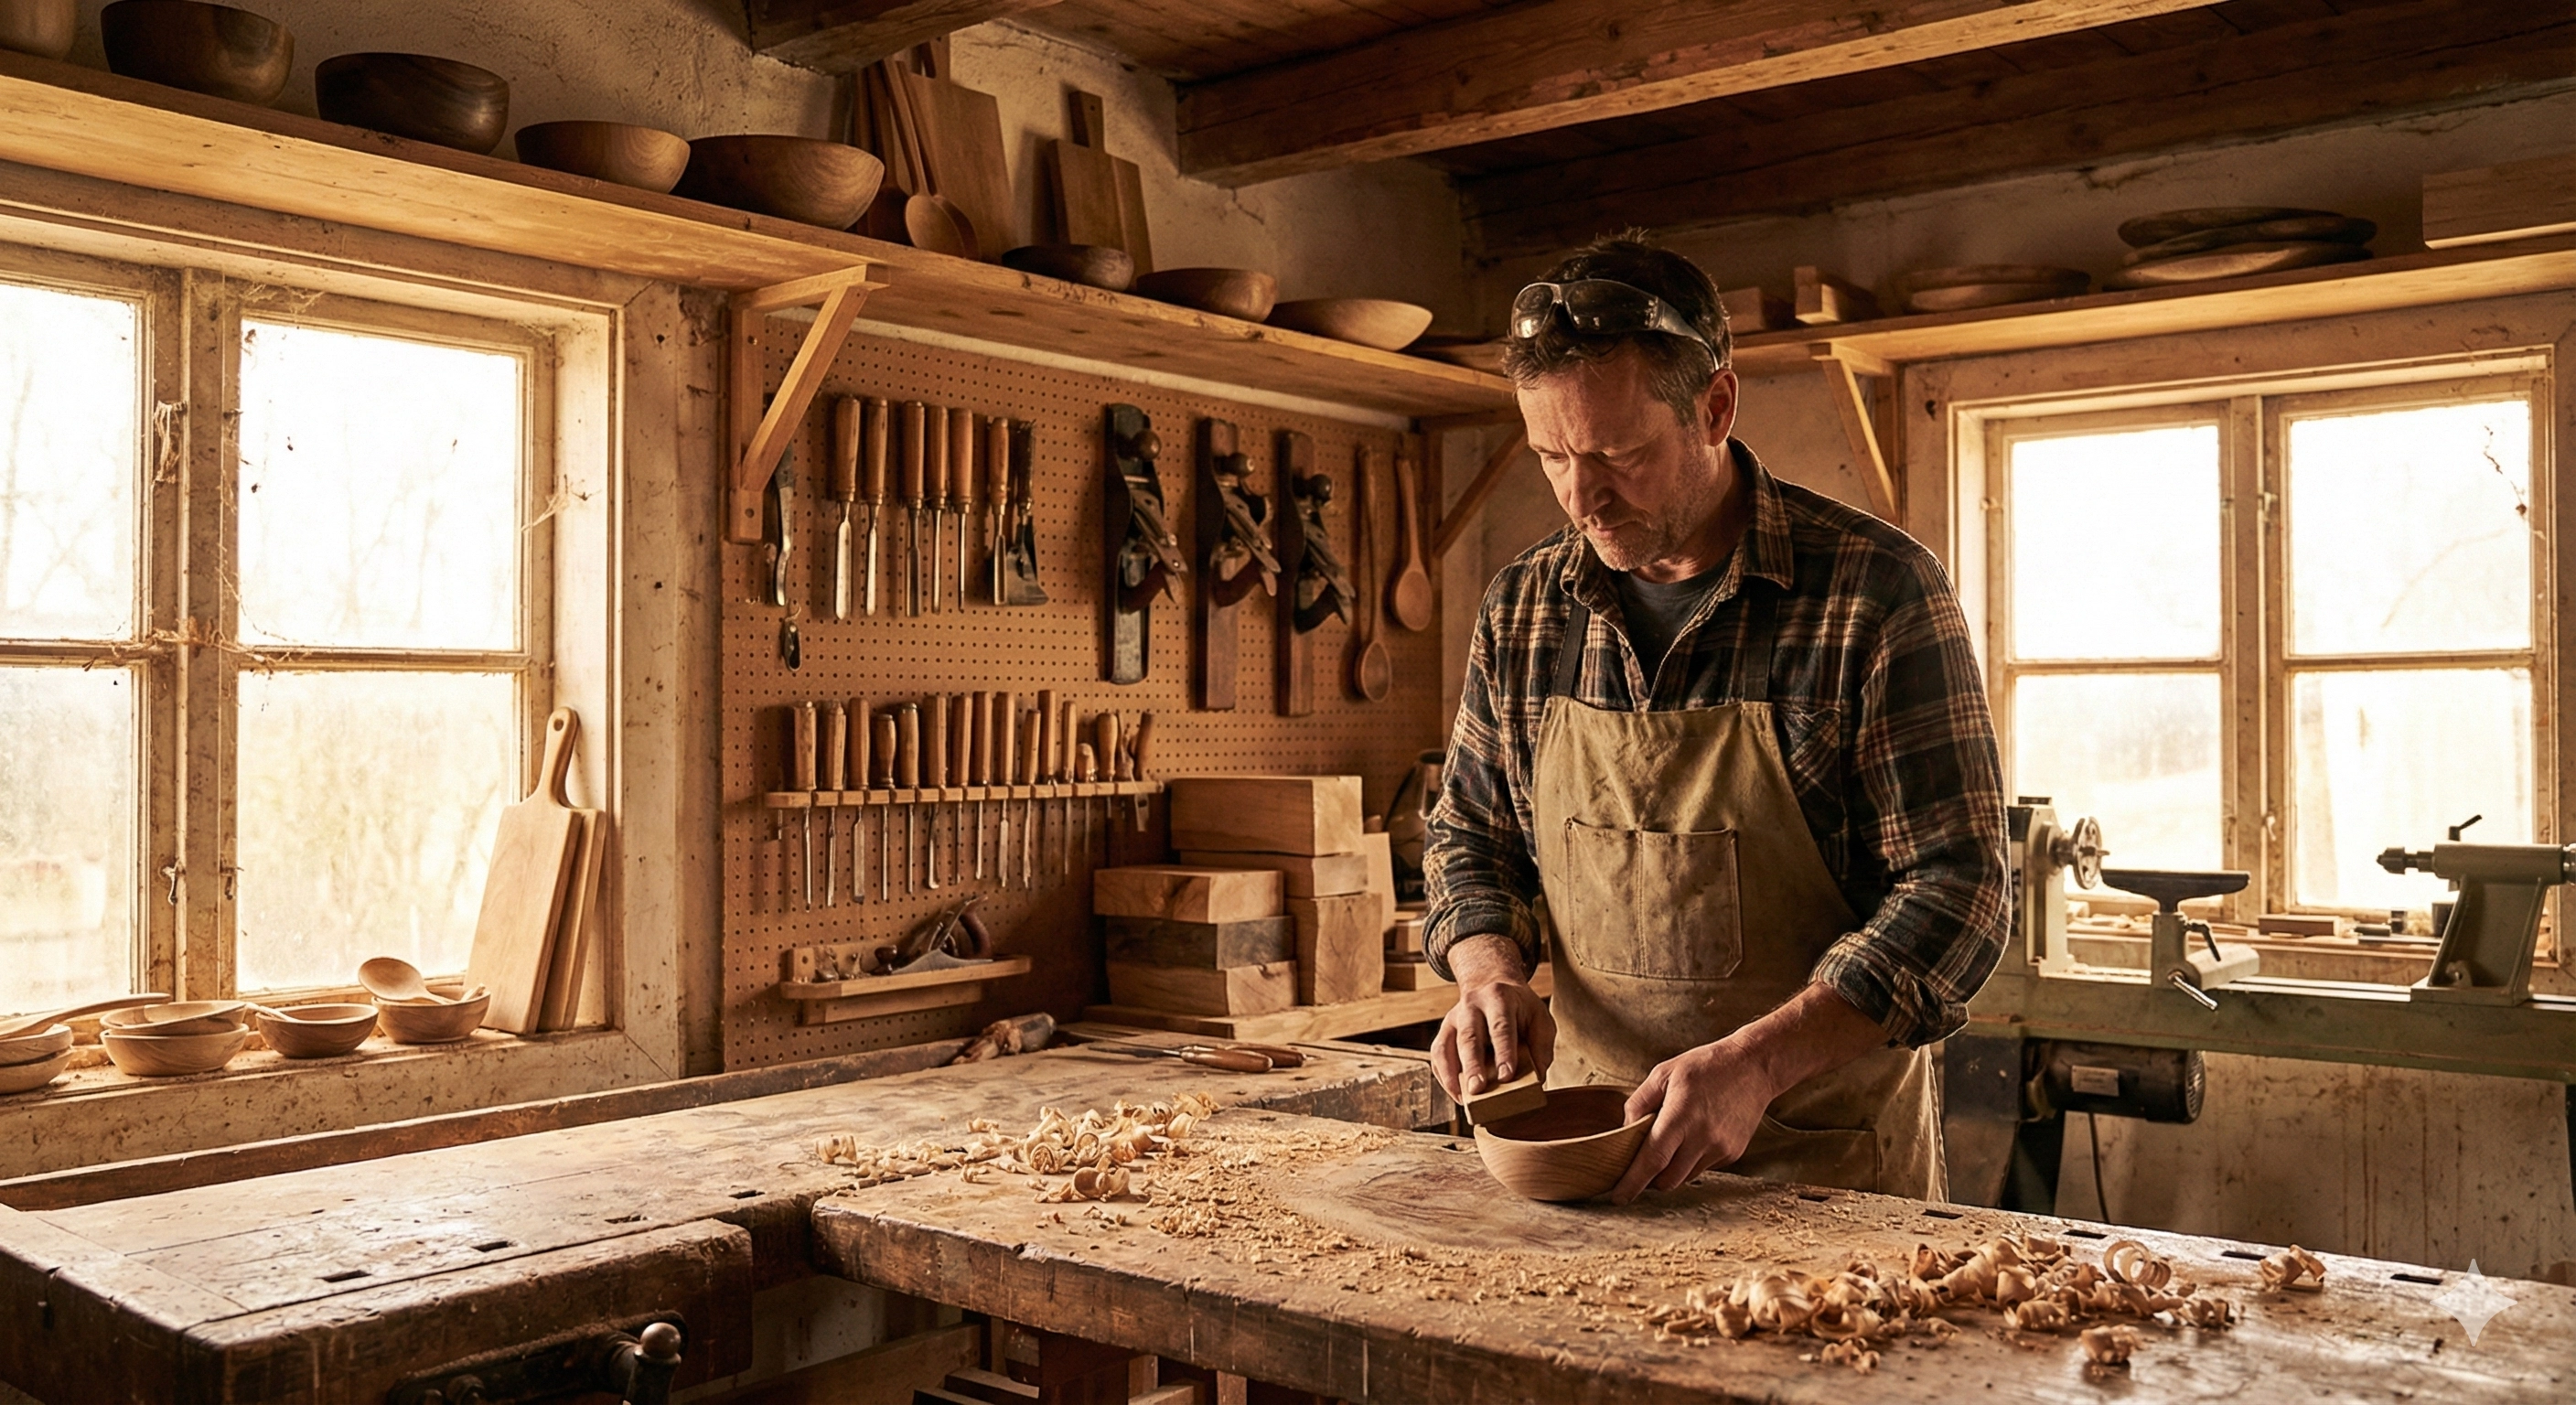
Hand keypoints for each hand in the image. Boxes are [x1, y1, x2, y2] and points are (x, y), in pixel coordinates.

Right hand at [1431, 934, 1554, 1100]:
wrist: (1492, 983)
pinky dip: (1444, 1076)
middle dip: (1472, 1065)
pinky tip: (1457, 1093)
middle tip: (1477, 1090)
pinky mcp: (1444, 1031)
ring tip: (1462, 1099)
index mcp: (1499, 998)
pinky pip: (1438, 1055)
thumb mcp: (1540, 1018)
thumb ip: (1541, 1047)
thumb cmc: (1519, 1009)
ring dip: (1452, 1074)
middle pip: (1468, 1036)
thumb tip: (1537, 1080)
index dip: (1504, 1052)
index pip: (1500, 1026)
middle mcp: (1471, 1005)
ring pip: (1446, 1046)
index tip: (1506, 1076)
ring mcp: (1453, 1018)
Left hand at [1609, 1039, 1775, 1203]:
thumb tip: (1624, 1131)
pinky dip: (1691, 1161)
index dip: (1632, 1183)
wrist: (1754, 1067)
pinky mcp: (1733, 1154)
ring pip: (1685, 1177)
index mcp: (1681, 1116)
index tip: (1617, 1197)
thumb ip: (1639, 1103)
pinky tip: (1695, 1137)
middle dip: (1650, 1180)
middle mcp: (1702, 1138)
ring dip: (1671, 1170)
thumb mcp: (1664, 1073)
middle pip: (1667, 1180)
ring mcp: (1720, 1149)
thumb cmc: (1706, 1066)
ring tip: (1673, 1142)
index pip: (1652, 1160)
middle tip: (1641, 1166)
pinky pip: (1703, 1168)